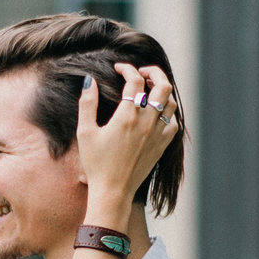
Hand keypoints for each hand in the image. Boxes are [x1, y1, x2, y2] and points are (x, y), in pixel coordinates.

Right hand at [77, 62, 176, 209]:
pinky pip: (173, 122)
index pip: (134, 80)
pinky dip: (167, 113)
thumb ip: (87, 104)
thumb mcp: (85, 132)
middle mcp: (147, 122)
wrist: (113, 191)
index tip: (119, 68)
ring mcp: (158, 134)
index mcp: (127, 116)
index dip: (127, 69)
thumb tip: (90, 81)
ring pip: (171, 102)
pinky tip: (156, 113)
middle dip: (154, 72)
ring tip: (150, 89)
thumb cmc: (96, 163)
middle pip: (162, 85)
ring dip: (162, 91)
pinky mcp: (162, 145)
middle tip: (142, 72)